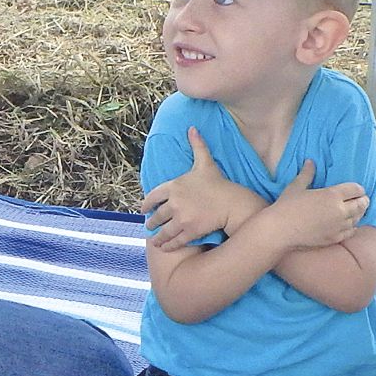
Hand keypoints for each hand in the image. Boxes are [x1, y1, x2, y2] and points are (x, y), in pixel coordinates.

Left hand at [140, 129, 259, 249]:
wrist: (232, 203)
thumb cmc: (218, 183)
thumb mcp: (205, 163)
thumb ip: (197, 146)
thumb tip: (192, 128)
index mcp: (173, 186)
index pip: (152, 197)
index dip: (146, 204)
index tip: (143, 209)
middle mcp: (173, 203)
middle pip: (156, 216)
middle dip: (152, 222)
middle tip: (149, 225)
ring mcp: (180, 218)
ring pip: (163, 231)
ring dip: (157, 237)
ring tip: (154, 240)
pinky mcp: (188, 231)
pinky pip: (173, 240)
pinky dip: (167, 245)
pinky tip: (164, 247)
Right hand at [262, 161, 369, 251]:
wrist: (281, 231)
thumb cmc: (286, 207)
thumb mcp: (296, 187)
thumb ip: (307, 174)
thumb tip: (310, 162)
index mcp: (332, 195)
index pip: (355, 189)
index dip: (359, 188)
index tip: (358, 189)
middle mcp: (340, 210)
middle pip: (361, 204)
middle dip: (364, 200)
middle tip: (364, 199)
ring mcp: (338, 226)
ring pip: (357, 218)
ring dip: (359, 214)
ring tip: (359, 211)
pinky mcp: (334, 238)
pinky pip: (350, 231)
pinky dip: (353, 227)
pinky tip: (351, 225)